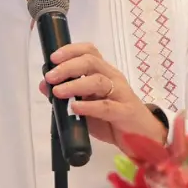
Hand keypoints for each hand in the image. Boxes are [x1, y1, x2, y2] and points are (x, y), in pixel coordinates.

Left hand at [39, 42, 164, 147]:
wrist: (142, 136)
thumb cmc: (113, 119)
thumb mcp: (87, 105)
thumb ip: (68, 94)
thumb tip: (44, 85)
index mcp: (105, 72)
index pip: (90, 52)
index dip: (71, 51)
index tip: (53, 57)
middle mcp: (113, 78)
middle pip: (91, 63)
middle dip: (68, 67)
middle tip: (51, 76)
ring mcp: (120, 94)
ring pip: (98, 81)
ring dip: (75, 85)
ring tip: (58, 92)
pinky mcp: (125, 112)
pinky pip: (106, 106)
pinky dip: (89, 106)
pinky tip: (76, 107)